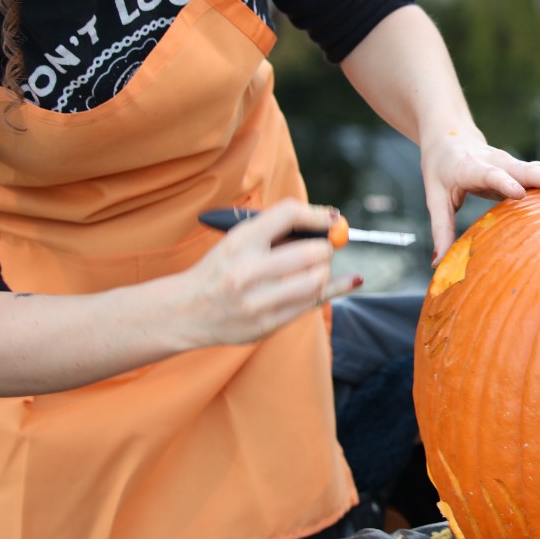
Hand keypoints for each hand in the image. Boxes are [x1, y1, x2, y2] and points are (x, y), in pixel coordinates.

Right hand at [184, 199, 362, 347]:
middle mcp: (248, 271)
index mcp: (239, 242)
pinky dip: (336, 288)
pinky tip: (353, 280)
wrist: (186, 311)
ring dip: (325, 270)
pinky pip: (314, 304)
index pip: (288, 215)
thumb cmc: (221, 269)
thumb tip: (328, 222)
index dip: (317, 214)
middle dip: (325, 247)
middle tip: (322, 247)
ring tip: (316, 267)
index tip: (332, 217)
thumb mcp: (238, 239)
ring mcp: (258, 302)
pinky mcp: (267, 325)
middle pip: (311, 251)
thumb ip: (276, 230)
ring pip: (316, 280)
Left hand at [421, 129, 539, 262]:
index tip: (519, 194)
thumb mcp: (434, 197)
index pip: (489, 176)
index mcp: (471, 168)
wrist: (449, 136)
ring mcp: (511, 162)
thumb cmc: (440, 168)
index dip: (504, 184)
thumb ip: (441, 229)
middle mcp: (496, 162)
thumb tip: (439, 264)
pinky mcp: (521, 167)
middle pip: (525, 170)